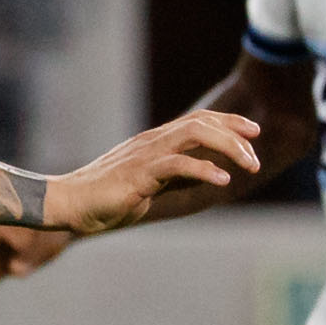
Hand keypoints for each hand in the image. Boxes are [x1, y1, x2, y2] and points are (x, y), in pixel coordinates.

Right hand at [40, 109, 264, 234]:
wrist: (69, 204)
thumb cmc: (105, 199)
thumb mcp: (151, 185)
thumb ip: (178, 177)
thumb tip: (210, 176)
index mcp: (155, 142)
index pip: (199, 120)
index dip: (229, 122)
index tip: (254, 133)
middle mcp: (153, 141)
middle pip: (202, 122)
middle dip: (236, 134)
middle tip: (256, 158)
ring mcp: (145, 155)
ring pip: (195, 134)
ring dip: (228, 147)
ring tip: (249, 165)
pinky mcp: (138, 174)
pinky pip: (177, 165)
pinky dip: (204, 169)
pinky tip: (222, 180)